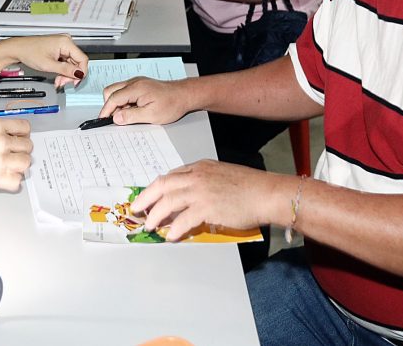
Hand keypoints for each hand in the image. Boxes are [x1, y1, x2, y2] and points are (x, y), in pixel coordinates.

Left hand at [0, 35, 88, 88]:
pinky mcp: (59, 49)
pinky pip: (66, 62)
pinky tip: (57, 76)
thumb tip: (79, 74)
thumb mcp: (49, 65)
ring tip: (58, 81)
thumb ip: (66, 70)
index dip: (81, 73)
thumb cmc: (29, 52)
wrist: (18, 49)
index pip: (82, 59)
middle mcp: (66, 41)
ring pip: (72, 64)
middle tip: (62, 83)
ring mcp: (63, 45)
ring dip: (66, 74)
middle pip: (77, 62)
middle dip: (71, 75)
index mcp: (66, 42)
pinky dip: (62, 70)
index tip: (75, 82)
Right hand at [0, 118, 32, 192]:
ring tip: (9, 168)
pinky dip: (13, 182)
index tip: (20, 139)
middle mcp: (2, 141)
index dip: (23, 135)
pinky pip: (17, 181)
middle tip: (13, 156)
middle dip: (22, 151)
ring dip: (19, 166)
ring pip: (26, 163)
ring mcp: (1, 160)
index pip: (24, 127)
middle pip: (28, 146)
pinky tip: (4, 178)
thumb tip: (9, 138)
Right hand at [98, 76, 193, 124]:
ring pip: (117, 91)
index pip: (113, 98)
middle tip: (117, 118)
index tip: (102, 120)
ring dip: (118, 104)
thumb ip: (131, 116)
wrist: (183, 95)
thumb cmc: (171, 104)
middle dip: (110, 105)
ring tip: (129, 115)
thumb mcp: (151, 115)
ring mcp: (136, 82)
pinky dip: (124, 101)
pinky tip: (134, 110)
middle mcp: (134, 82)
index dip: (106, 110)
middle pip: (111, 91)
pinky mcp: (139, 85)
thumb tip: (116, 118)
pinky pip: (125, 91)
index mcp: (135, 88)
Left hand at [128, 160, 281, 240]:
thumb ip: (203, 183)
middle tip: (136, 210)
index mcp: (199, 167)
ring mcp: (201, 191)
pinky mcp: (208, 207)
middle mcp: (196, 176)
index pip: (170, 176)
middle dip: (145, 198)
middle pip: (162, 185)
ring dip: (156, 215)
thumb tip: (189, 201)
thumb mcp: (221, 176)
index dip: (155, 188)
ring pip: (168, 201)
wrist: (266, 193)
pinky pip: (184, 219)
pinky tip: (170, 236)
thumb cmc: (249, 187)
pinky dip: (174, 228)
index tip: (146, 198)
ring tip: (150, 226)